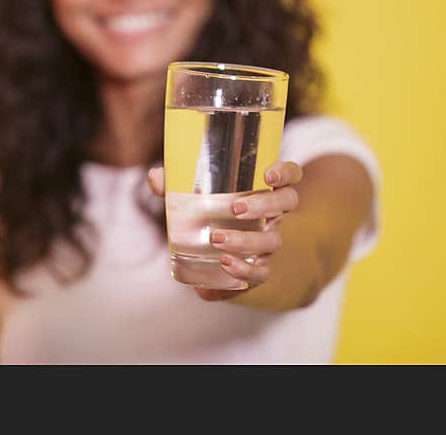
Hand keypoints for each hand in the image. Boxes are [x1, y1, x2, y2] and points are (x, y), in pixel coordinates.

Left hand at [147, 161, 302, 301]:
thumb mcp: (194, 198)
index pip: (290, 175)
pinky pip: (261, 273)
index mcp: (263, 190)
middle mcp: (273, 214)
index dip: (286, 172)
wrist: (223, 257)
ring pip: (273, 239)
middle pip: (287, 202)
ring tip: (217, 238)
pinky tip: (225, 265)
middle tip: (236, 208)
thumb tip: (155, 176)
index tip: (269, 175)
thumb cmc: (211, 216)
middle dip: (263, 204)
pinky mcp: (259, 269)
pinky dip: (243, 271)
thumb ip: (175, 185)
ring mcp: (269, 242)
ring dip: (246, 239)